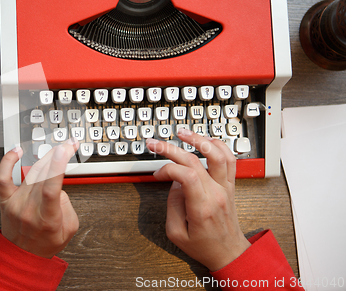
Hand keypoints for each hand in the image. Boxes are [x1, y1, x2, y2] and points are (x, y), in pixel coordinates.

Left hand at [0, 138, 79, 258]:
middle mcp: (29, 210)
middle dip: (56, 156)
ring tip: (55, 150)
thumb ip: (67, 204)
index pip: (51, 188)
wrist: (23, 255)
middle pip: (42, 175)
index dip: (57, 166)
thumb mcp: (70, 228)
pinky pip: (3, 177)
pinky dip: (8, 161)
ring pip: (30, 173)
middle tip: (67, 145)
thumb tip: (58, 184)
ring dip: (44, 158)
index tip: (64, 150)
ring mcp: (15, 203)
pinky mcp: (5, 200)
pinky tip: (17, 151)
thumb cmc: (46, 242)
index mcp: (47, 219)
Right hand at [146, 129, 250, 270]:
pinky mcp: (230, 185)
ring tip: (183, 133)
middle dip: (171, 149)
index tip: (158, 174)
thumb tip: (174, 182)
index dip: (168, 169)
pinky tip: (205, 140)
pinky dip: (218, 145)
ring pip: (218, 154)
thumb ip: (172, 205)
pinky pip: (230, 159)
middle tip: (156, 144)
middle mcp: (216, 194)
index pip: (187, 175)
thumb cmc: (203, 246)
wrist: (229, 253)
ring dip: (199, 140)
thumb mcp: (176, 233)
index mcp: (202, 208)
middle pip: (195, 160)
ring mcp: (226, 187)